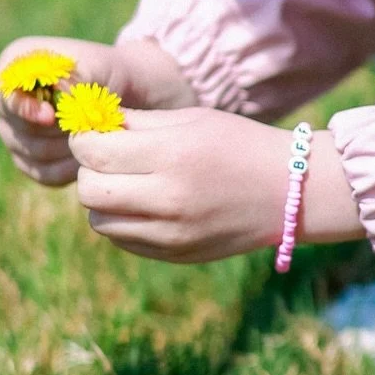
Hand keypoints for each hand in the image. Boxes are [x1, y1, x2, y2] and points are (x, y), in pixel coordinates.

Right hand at [0, 34, 195, 187]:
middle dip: (54, 130)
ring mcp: (15, 130)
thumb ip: (76, 78)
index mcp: (17, 62)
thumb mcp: (101, 67)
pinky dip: (69, 169)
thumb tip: (57, 94)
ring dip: (67, 149)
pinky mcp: (30, 159)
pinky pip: (42, 174)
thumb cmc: (115, 73)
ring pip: (29, 153)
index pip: (4, 92)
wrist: (133, 96)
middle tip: (89, 125)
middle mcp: (8, 96)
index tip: (52, 116)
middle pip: (14, 126)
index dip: (25, 109)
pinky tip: (93, 158)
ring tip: (97, 137)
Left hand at [72, 110, 361, 263]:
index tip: (98, 133)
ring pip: (99, 221)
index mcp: (171, 155)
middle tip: (109, 159)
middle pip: (87, 189)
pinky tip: (144, 204)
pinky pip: (123, 240)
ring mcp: (171, 233)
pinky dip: (122, 221)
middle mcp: (168, 198)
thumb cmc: (237, 144)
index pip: (91, 151)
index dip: (85, 138)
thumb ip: (136, 125)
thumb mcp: (190, 119)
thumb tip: (88, 127)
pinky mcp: (176, 254)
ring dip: (102, 199)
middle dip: (89, 170)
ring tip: (127, 183)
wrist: (289, 191)